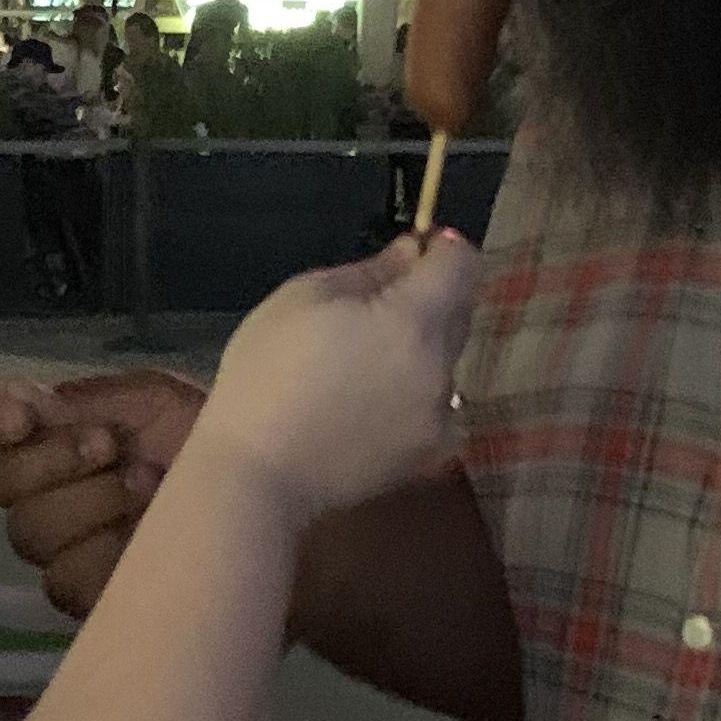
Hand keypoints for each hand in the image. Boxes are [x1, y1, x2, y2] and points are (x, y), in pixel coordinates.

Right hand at [0, 367, 209, 618]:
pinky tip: (152, 535)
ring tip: (151, 486)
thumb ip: (89, 400)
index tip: (26, 416)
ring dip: (90, 503)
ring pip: (33, 535)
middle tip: (111, 445)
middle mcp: (48, 498)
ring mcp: (67, 553)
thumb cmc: (212, 442)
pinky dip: (108, 552)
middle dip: (54, 459)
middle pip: (1, 486)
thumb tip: (25, 400)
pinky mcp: (95, 601)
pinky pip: (68, 582)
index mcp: (54, 442)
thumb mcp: (156, 400)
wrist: (275, 501)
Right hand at [200, 234, 483, 527]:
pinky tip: (363, 405)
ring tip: (357, 365)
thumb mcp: (304, 298)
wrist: (259, 473)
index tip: (412, 250)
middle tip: (369, 308)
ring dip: (418, 348)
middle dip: (427, 297)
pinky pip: (433, 404)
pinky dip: (411, 393)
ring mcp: (440, 416)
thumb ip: (371, 271)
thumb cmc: (267, 373)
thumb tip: (410, 253)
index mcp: (415, 321)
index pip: (462, 264)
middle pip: (458, 311)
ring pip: (444, 360)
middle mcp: (443, 368)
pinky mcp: (427, 452)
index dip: (441, 247)